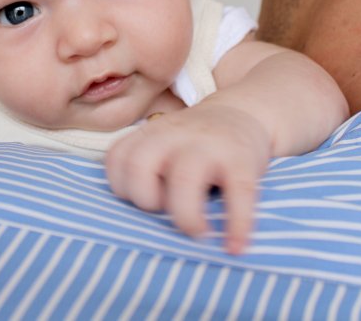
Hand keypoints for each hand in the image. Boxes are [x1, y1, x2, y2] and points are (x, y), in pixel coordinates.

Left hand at [106, 103, 269, 253]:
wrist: (243, 113)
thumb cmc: (196, 144)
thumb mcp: (165, 143)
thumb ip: (148, 169)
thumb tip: (140, 226)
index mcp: (151, 135)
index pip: (117, 158)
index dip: (122, 187)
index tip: (144, 200)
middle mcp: (174, 136)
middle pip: (138, 165)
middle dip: (145, 199)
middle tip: (164, 212)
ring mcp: (208, 145)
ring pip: (183, 178)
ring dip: (185, 215)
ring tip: (197, 233)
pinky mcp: (242, 159)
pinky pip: (238, 193)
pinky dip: (237, 225)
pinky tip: (234, 246)